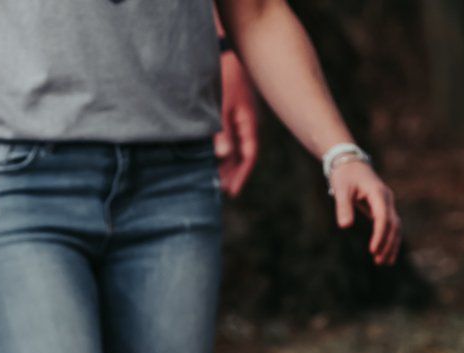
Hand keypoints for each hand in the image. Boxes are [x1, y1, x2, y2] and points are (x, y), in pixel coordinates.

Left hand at [214, 51, 258, 197]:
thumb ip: (222, 131)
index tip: (231, 192)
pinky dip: (222, 147)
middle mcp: (247, 123)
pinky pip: (229, 134)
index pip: (248, 156)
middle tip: (221, 190)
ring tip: (216, 177)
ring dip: (227, 162)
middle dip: (233, 173)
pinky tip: (213, 154)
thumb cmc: (225, 75)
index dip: (241, 175)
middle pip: (243, 155)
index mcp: (249, 123)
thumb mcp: (221, 105)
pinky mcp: (232, 110)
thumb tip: (223, 156)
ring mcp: (240, 116)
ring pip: (236, 146)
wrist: (225, 49)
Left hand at [328, 158, 400, 264]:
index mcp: (377, 193)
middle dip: (387, 244)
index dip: (379, 235)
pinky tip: (386, 254)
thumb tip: (344, 226)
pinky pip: (391, 226)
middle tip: (379, 261)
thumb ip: (343, 207)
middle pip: (393, 225)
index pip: (383, 218)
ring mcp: (388, 203)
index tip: (372, 250)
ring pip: (396, 227)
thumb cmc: (344, 175)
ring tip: (384, 262)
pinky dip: (390, 240)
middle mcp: (387, 199)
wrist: (350, 162)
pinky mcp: (384, 208)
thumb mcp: (341, 189)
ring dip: (391, 245)